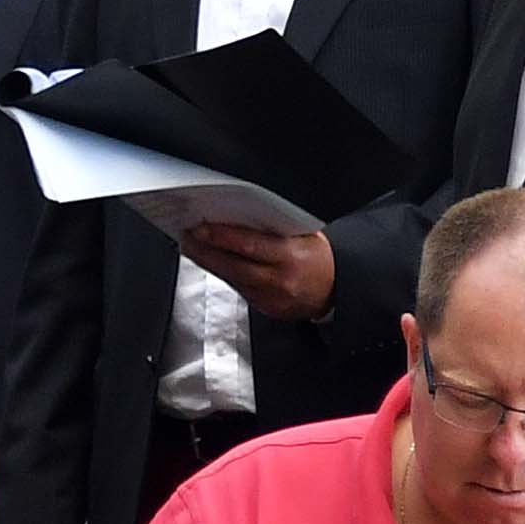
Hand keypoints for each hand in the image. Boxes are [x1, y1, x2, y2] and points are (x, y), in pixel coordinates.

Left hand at [174, 222, 336, 321]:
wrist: (338, 288)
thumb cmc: (320, 257)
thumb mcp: (305, 235)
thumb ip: (275, 228)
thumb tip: (238, 215)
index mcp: (291, 257)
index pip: (249, 246)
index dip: (221, 237)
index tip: (201, 228)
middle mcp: (279, 280)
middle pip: (233, 266)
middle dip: (205, 251)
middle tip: (186, 237)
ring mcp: (271, 298)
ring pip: (232, 279)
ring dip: (209, 262)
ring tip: (192, 246)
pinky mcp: (266, 308)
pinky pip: (239, 289)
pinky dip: (223, 275)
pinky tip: (212, 263)